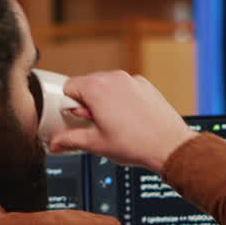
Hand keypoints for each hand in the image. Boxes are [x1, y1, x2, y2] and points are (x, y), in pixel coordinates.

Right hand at [47, 70, 197, 172]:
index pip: (68, 87)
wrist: (169, 146)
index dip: (68, 105)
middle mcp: (114, 78)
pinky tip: (127, 119)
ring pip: (106, 86)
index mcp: (97, 89)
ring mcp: (131, 80)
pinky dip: (120, 100)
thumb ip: (69, 140)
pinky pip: (124, 88)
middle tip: (94, 125)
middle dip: (86, 104)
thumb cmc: (136, 144)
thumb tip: (55, 143)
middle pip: (87, 85)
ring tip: (112, 124)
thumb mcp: (95, 144)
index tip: (75, 118)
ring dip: (103, 101)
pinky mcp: (144, 85)